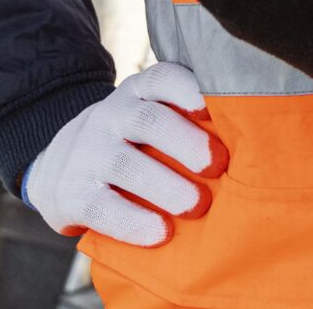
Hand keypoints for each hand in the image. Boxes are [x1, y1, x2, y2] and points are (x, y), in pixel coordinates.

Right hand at [23, 63, 220, 246]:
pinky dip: (133, 221)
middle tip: (218, 166)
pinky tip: (160, 233)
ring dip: (165, 186)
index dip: (187, 89)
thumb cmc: (130, 144)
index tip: (211, 108)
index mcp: (136, 93)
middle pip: (148, 121)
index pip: (161, 79)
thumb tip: (255, 141)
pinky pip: (102, 207)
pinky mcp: (71, 194)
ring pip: (125, 165)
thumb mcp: (149, 119)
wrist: (57, 169)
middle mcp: (110, 116)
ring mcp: (88, 154)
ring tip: (197, 206)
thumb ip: (187, 121)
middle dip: (186, 142)